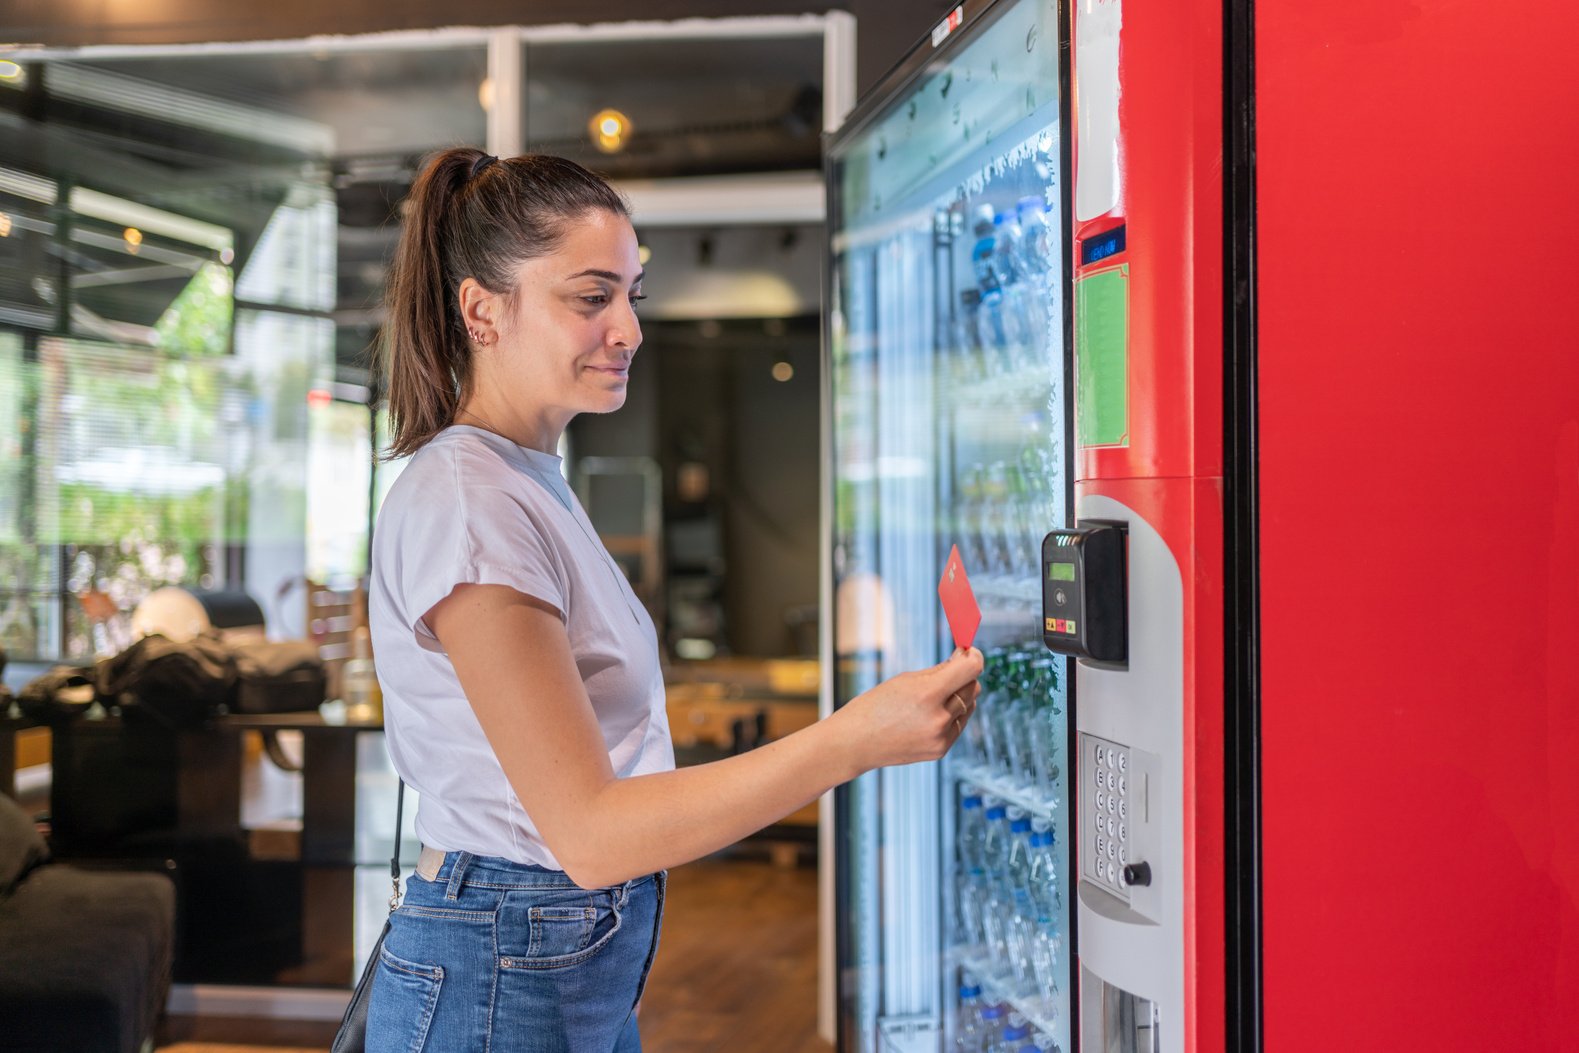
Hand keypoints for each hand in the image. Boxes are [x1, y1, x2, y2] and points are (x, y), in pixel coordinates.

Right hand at [836, 647, 983, 771]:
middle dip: (964, 676)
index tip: (968, 652)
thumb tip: (967, 659)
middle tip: (948, 670)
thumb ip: (940, 670)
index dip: (974, 656)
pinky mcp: (940, 750)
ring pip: (970, 706)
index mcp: (927, 694)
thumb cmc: (876, 706)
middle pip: (973, 687)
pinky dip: (952, 715)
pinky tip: (930, 714)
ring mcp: (941, 737)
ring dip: (959, 696)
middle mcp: (938, 718)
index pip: (971, 669)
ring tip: (932, 697)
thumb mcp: (905, 680)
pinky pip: (959, 724)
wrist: (855, 742)